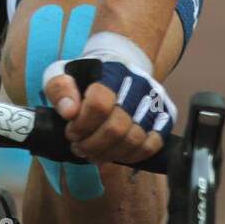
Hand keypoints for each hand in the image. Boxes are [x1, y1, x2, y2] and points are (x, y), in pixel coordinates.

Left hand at [42, 58, 175, 166]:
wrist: (118, 67)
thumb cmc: (88, 76)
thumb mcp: (64, 73)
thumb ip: (60, 89)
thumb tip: (69, 111)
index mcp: (111, 71)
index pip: (99, 104)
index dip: (82, 125)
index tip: (71, 131)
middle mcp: (138, 85)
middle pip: (117, 128)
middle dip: (92, 144)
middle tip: (79, 147)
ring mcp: (154, 101)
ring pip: (134, 140)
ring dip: (109, 154)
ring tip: (93, 153)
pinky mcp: (164, 115)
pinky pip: (152, 145)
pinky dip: (132, 156)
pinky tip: (114, 154)